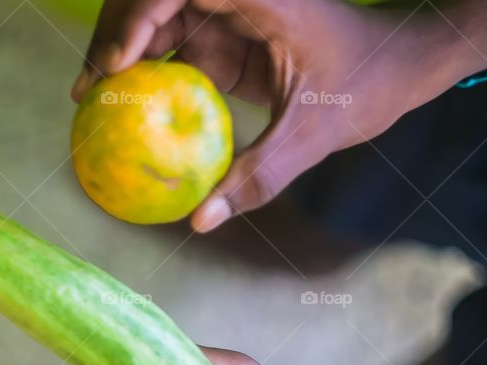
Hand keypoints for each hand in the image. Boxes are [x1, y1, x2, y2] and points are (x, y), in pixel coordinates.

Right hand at [71, 0, 486, 230]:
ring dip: (119, 51)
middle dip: (112, 35)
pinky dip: (143, 70)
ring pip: (153, 17)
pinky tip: (124, 108)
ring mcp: (227, 10)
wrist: (398, 64)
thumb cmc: (366, 85)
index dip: (136, 17)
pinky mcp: (222, 32)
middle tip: (87, 93)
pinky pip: (171, 45)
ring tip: (92, 101)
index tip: (115, 67)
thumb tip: (202, 222)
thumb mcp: (313, 137)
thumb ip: (258, 177)